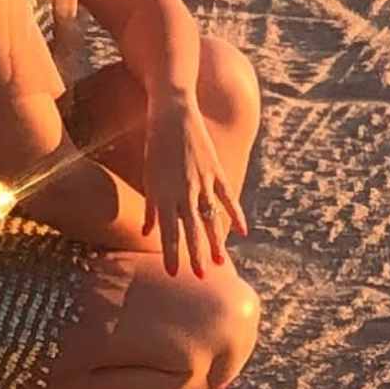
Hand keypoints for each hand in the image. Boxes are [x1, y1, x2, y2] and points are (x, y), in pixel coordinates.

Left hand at [137, 86, 242, 279]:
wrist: (172, 111)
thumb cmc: (154, 145)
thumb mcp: (148, 175)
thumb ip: (152, 206)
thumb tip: (148, 232)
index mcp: (164, 192)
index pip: (168, 230)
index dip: (171, 253)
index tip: (173, 273)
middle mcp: (184, 189)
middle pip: (191, 229)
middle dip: (195, 254)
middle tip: (201, 277)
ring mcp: (203, 180)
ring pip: (210, 217)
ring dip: (216, 241)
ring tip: (222, 263)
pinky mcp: (216, 169)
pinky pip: (227, 197)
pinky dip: (235, 214)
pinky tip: (241, 232)